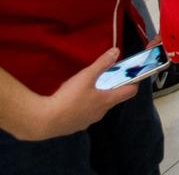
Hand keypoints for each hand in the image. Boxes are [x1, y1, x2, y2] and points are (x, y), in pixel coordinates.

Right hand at [20, 49, 135, 140]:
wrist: (45, 121)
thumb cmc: (69, 98)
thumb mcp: (86, 76)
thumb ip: (102, 64)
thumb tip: (116, 52)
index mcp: (107, 100)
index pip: (130, 92)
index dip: (133, 82)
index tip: (130, 74)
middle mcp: (101, 113)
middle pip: (113, 98)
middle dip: (111, 87)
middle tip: (104, 76)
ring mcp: (88, 121)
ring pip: (98, 106)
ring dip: (95, 96)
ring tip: (84, 86)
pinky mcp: (75, 125)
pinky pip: (84, 113)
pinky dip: (82, 105)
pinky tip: (71, 99)